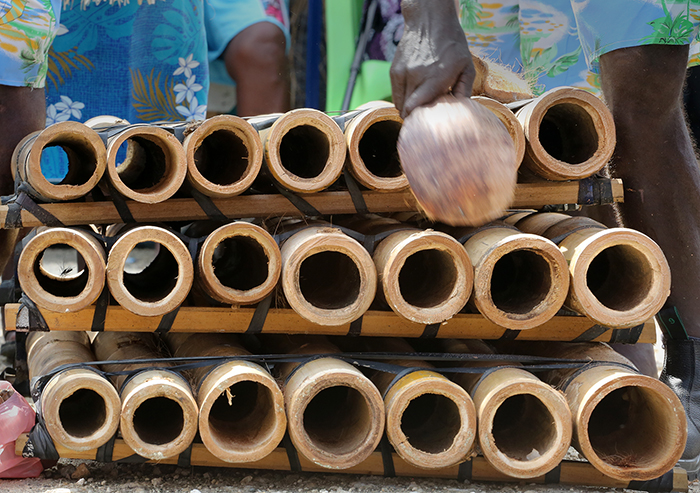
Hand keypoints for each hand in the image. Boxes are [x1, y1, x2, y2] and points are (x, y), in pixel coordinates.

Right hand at [391, 0, 474, 117]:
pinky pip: (395, 95)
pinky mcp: (394, 71)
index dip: (420, 119)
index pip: (415, 108)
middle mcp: (416, 77)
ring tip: (419, 105)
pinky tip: (413, 96)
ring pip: (400, 104)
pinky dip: (402, 100)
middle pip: (408, 110)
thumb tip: (460, 110)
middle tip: (426, 117)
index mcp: (435, 78)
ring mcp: (403, 74)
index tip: (427, 122)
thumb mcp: (466, 65)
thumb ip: (465, 90)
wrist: (429, 21)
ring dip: (408, 108)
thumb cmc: (452, 44)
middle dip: (416, 116)